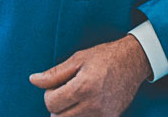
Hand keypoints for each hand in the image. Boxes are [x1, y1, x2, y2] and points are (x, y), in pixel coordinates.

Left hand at [29, 36, 150, 116]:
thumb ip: (54, 73)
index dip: (50, 93)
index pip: (51, 103)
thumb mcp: (78, 58)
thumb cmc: (105, 57)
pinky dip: (81, 116)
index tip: (58, 85)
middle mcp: (93, 104)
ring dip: (68, 113)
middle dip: (57, 106)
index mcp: (83, 87)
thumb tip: (33, 80)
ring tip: (76, 98)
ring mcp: (102, 114)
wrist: (134, 61)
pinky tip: (86, 105)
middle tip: (67, 91)